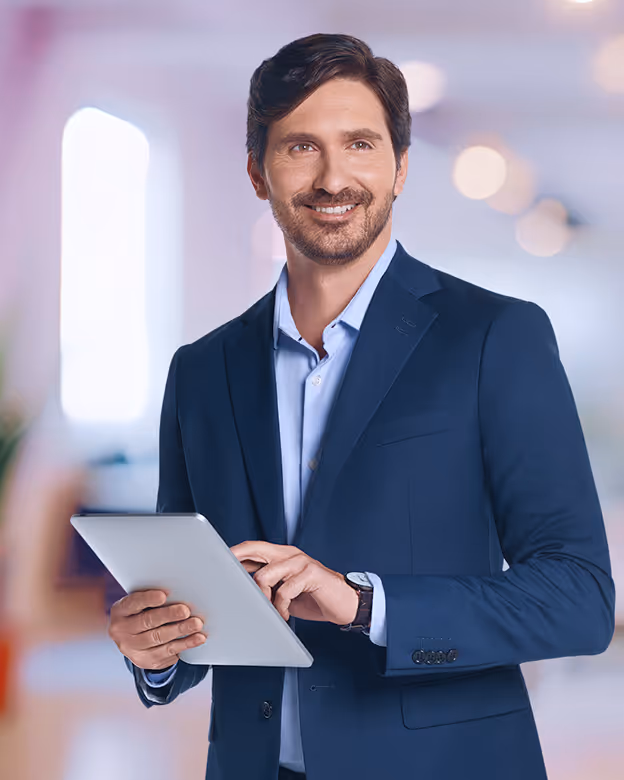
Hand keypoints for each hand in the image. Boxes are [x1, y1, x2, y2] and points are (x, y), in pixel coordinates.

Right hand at [108, 589, 206, 670]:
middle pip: (148, 622)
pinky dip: (186, 643)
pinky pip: (169, 652)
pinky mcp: (147, 661)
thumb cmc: (141, 613)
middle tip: (186, 610)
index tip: (164, 595)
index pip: (133, 603)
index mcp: (120, 611)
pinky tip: (198, 638)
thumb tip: (178, 592)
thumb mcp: (139, 604)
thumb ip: (152, 598)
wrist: (132, 640)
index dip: (148, 599)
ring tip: (196, 624)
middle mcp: (121, 631)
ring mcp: (133, 649)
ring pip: (159, 638)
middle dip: (169, 615)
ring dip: (181, 630)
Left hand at [230, 541, 358, 624]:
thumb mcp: (285, 589)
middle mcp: (289, 554)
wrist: (345, 603)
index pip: (252, 548)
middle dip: (236, 561)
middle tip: (227, 580)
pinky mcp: (311, 573)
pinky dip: (281, 606)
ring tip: (271, 611)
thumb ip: (268, 584)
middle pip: (255, 549)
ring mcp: (300, 562)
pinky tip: (285, 615)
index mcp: (281, 555)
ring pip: (265, 574)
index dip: (234, 554)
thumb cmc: (313, 597)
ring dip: (262, 598)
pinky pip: (285, 590)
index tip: (216, 564)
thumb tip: (241, 589)